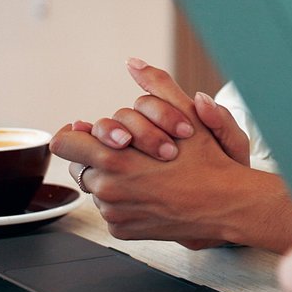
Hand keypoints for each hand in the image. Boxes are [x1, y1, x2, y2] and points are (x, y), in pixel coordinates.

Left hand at [50, 60, 291, 247]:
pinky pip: (109, 209)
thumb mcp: (184, 115)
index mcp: (113, 157)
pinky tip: (149, 192)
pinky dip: (123, 200)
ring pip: (94, 187)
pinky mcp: (121, 229)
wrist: (226, 205)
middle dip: (100, 155)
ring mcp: (113, 212)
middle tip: (129, 151)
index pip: (64, 143)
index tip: (88, 133)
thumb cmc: (207, 160)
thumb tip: (133, 62)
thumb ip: (155, 85)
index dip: (75, 134)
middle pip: (78, 164)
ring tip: (144, 173)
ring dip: (111, 178)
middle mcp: (106, 189)